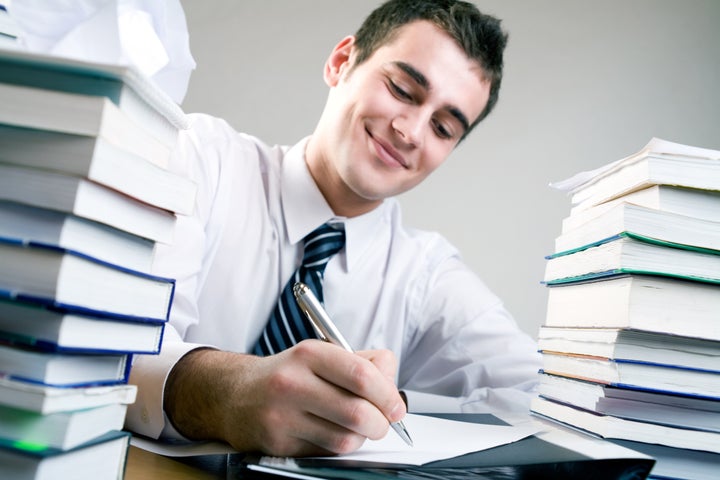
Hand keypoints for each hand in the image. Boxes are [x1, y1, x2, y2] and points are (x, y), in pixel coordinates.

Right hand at [164, 340, 405, 455]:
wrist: (236, 394)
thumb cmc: (289, 374)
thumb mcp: (323, 354)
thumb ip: (364, 361)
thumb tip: (392, 379)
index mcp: (309, 353)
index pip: (362, 375)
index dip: (388, 395)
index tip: (396, 407)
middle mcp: (292, 382)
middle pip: (357, 413)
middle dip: (380, 424)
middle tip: (381, 423)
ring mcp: (282, 415)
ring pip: (344, 439)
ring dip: (359, 438)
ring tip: (351, 426)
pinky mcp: (277, 443)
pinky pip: (325, 453)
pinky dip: (336, 447)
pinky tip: (327, 433)